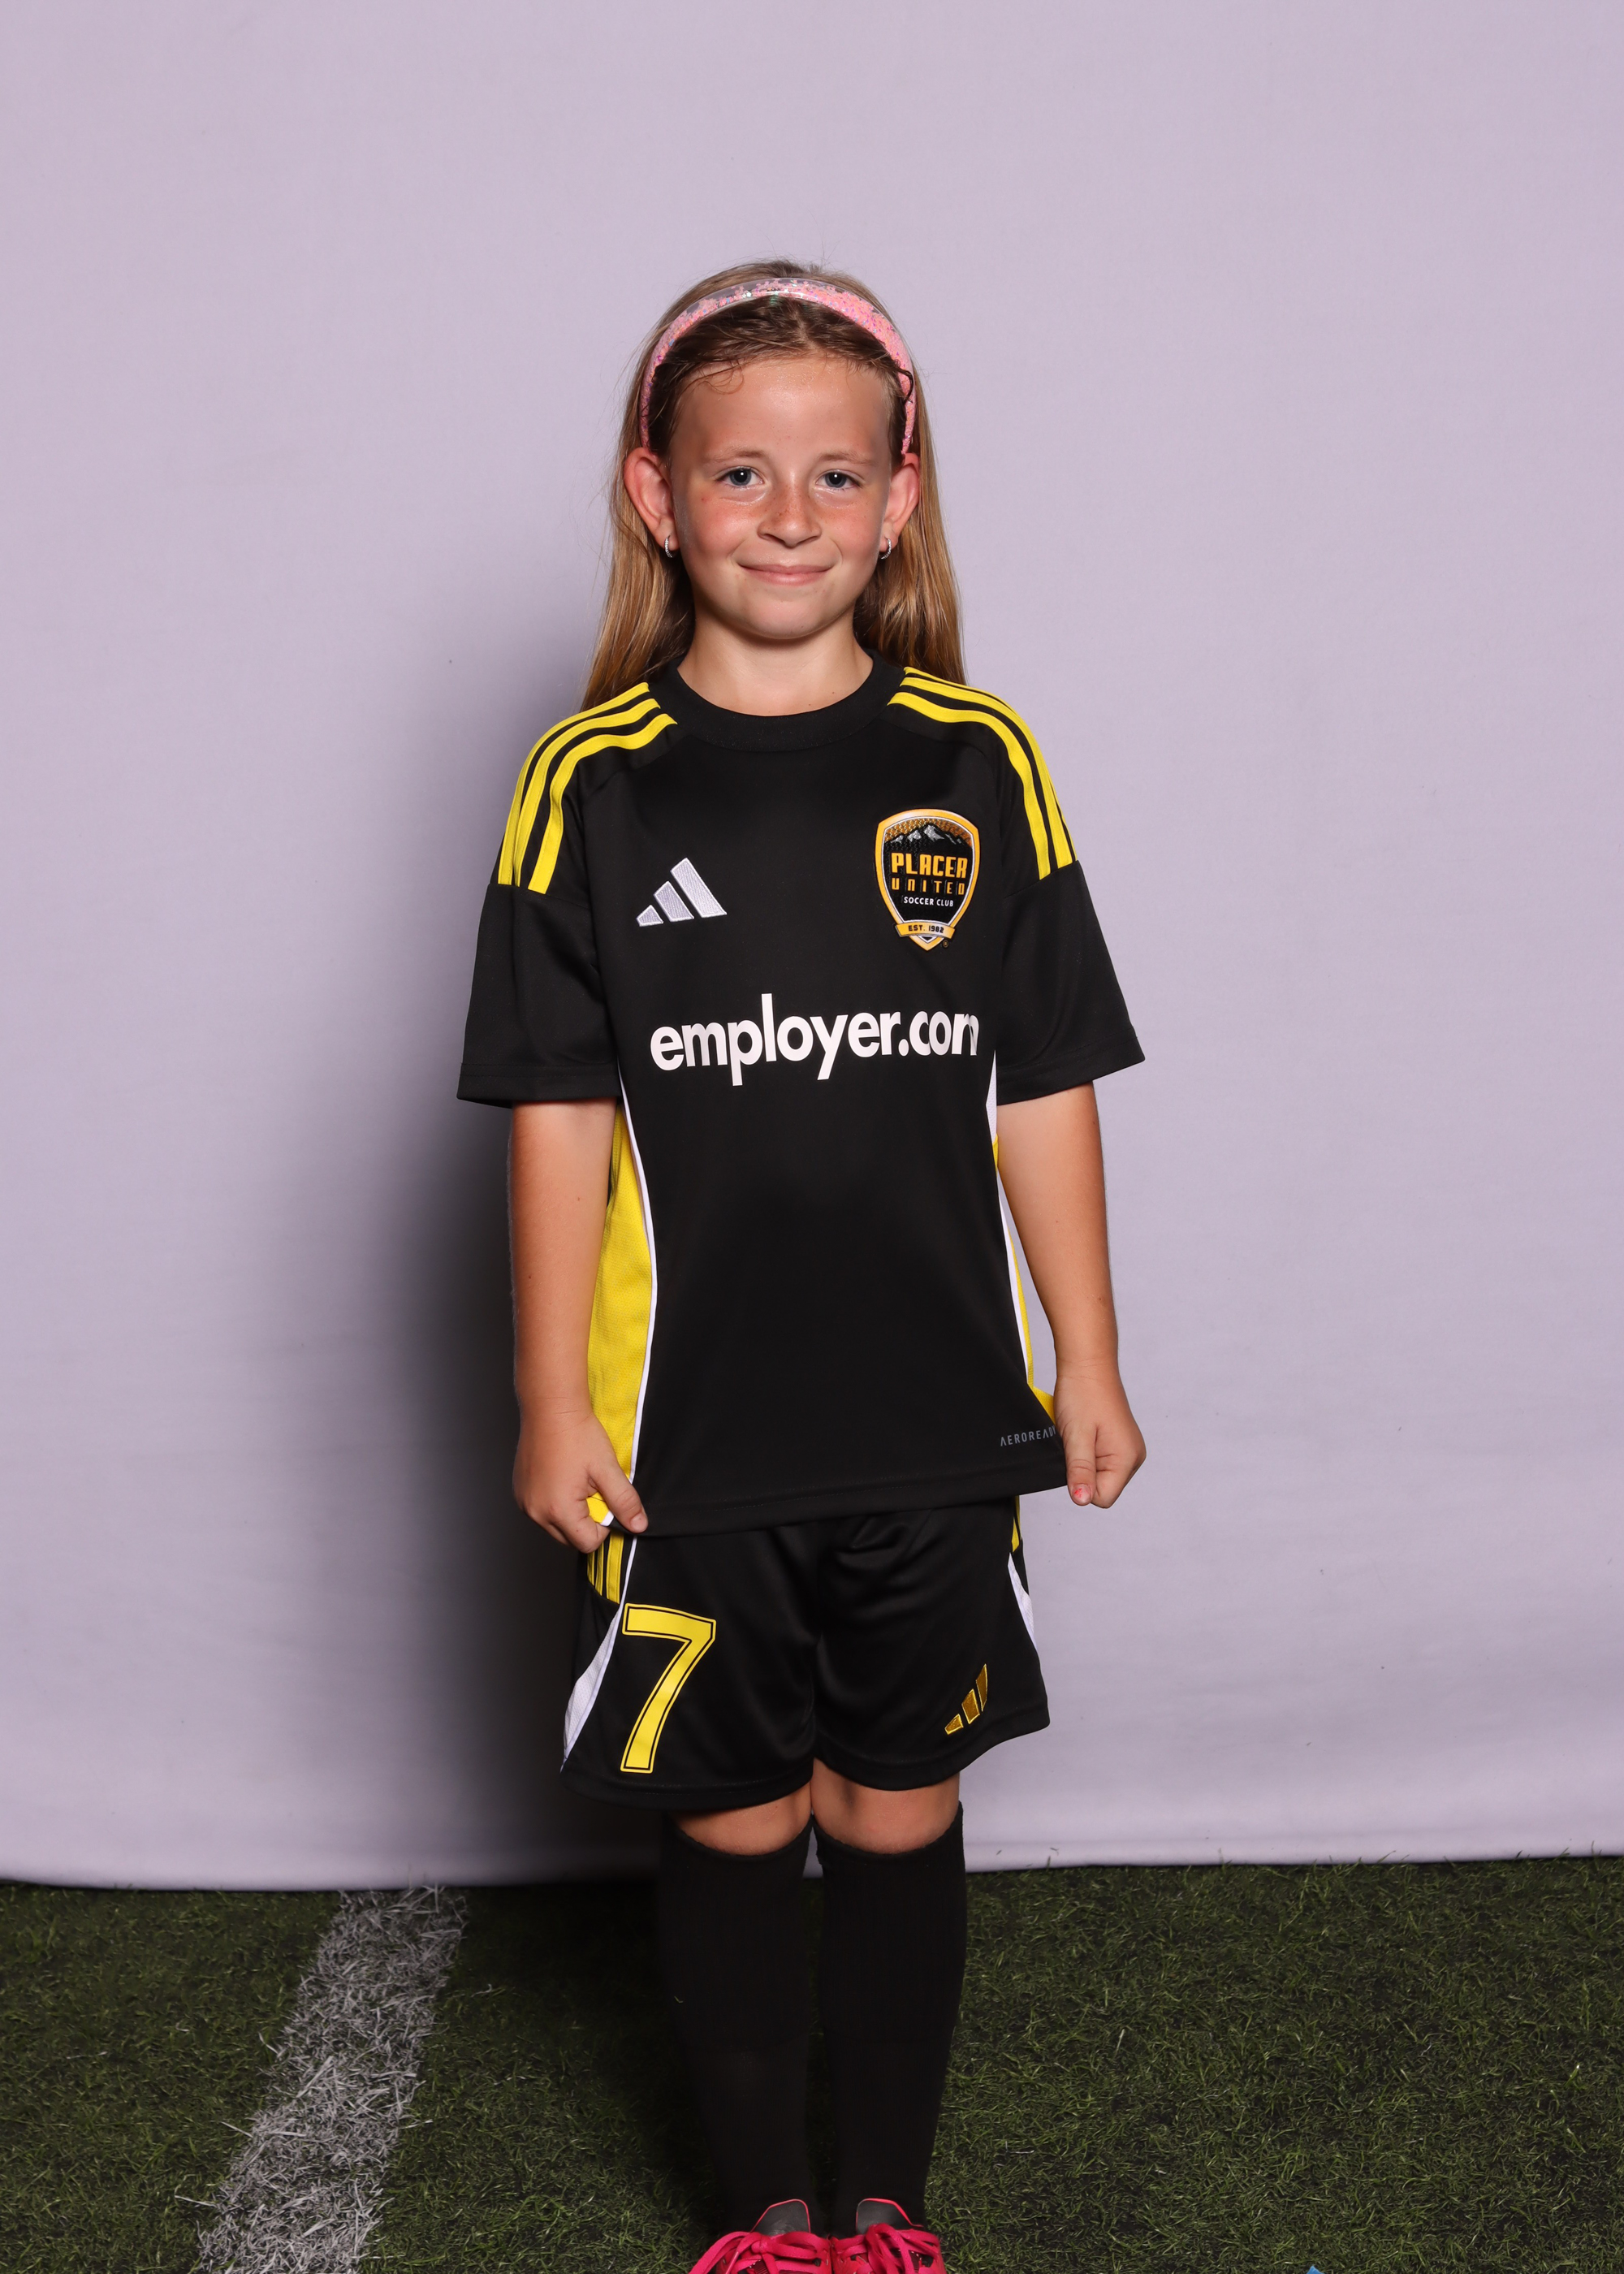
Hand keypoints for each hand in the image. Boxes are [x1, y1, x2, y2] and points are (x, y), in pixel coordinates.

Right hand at [513, 1398, 647, 1551]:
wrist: (551, 1408)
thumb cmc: (577, 1435)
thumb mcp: (607, 1469)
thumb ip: (624, 1501)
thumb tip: (638, 1525)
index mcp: (558, 1510)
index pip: (587, 1543)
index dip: (603, 1525)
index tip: (605, 1500)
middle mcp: (535, 1512)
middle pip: (569, 1539)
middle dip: (586, 1521)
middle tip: (591, 1489)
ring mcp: (524, 1502)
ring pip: (554, 1526)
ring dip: (569, 1513)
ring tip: (575, 1481)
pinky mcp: (519, 1492)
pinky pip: (541, 1511)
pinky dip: (554, 1503)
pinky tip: (561, 1478)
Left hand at [1052, 1365, 1145, 1507]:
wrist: (1087, 1364)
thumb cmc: (1083, 1394)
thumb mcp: (1076, 1437)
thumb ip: (1080, 1471)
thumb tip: (1082, 1500)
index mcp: (1127, 1459)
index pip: (1102, 1498)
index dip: (1082, 1482)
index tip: (1075, 1456)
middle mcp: (1133, 1457)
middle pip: (1101, 1487)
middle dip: (1083, 1470)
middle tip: (1077, 1441)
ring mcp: (1127, 1449)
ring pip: (1098, 1474)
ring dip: (1083, 1459)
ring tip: (1080, 1434)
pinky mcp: (1118, 1442)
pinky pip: (1099, 1460)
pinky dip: (1086, 1451)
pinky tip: (1084, 1432)